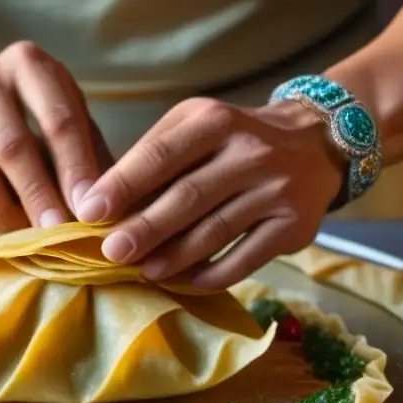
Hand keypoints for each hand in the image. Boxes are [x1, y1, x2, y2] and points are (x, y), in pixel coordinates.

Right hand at [0, 34, 110, 233]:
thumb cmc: (31, 111)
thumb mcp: (69, 114)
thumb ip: (92, 154)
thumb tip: (121, 208)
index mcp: (28, 64)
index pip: (58, 118)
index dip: (75, 167)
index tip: (91, 208)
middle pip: (11, 146)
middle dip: (40, 195)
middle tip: (60, 232)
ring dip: (7, 213)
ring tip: (32, 236)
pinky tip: (1, 230)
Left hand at [74, 97, 343, 289]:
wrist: (314, 144)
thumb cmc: (234, 140)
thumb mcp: (194, 128)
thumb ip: (152, 158)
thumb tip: (100, 204)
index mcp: (213, 120)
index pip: (161, 155)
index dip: (122, 185)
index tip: (88, 211)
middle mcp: (249, 151)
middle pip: (188, 196)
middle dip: (145, 228)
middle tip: (111, 252)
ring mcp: (275, 189)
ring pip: (216, 230)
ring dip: (175, 256)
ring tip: (144, 271)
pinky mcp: (294, 225)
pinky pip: (247, 258)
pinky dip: (214, 274)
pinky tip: (187, 282)